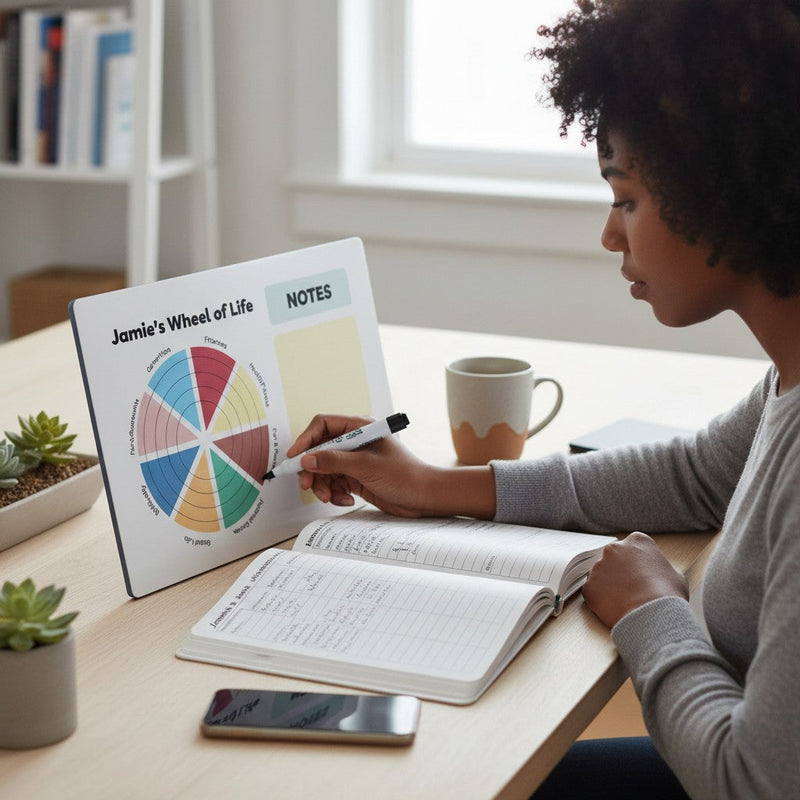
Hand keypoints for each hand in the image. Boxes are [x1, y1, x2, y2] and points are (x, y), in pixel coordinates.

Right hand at [287, 414, 496, 518]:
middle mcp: (355, 441)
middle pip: (319, 450)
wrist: (425, 497)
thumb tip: (307, 459)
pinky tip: (346, 500)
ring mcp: (355, 460)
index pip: (323, 425)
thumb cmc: (405, 475)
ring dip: (323, 485)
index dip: (306, 440)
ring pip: (324, 469)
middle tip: (308, 485)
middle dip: (312, 469)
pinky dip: (335, 493)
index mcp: (359, 427)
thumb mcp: (365, 466)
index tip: (295, 458)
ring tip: (331, 497)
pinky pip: (334, 483)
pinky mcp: (356, 477)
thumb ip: (333, 461)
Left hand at [581, 531, 688, 627]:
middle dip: (620, 572)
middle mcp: (614, 549)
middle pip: (614, 559)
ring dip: (609, 586)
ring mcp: (599, 566)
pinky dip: (601, 600)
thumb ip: (660, 568)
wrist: (653, 614)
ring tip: (625, 601)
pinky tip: (615, 608)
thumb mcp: (675, 574)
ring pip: (602, 575)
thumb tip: (658, 575)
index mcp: (637, 541)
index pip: (633, 548)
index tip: (641, 575)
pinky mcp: (589, 586)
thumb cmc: (668, 595)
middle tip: (631, 589)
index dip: (637, 563)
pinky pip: (592, 592)